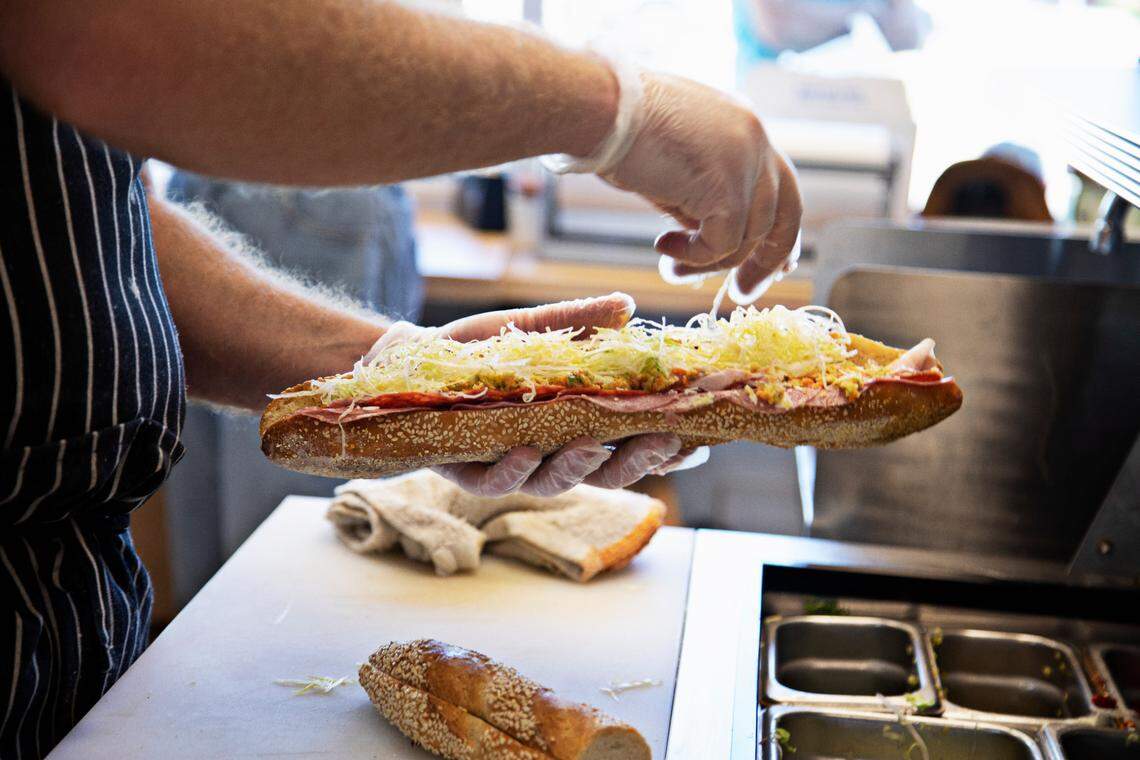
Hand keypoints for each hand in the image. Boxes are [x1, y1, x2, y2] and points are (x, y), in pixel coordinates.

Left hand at [365, 293, 708, 496]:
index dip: (665, 449)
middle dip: (637, 461)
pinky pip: (494, 480)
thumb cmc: (481, 351)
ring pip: (553, 483)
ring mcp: (510, 465)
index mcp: (574, 424)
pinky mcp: (467, 470)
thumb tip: (628, 306)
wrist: (411, 362)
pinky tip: (523, 450)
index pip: (629, 443)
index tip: (700, 442)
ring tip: (593, 446)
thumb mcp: (535, 331)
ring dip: (578, 468)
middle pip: (605, 472)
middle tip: (664, 441)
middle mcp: (549, 451)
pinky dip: (511, 469)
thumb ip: (580, 322)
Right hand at [562, 67, 802, 301]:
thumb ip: (700, 187)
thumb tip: (706, 232)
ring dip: (708, 262)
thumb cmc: (617, 127)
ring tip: (671, 267)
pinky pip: (723, 244)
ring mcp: (746, 161)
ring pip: (750, 236)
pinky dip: (693, 257)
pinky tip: (663, 247)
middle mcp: (754, 138)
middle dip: (767, 260)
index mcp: (743, 125)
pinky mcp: (727, 187)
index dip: (778, 228)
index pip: (780, 183)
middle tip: (741, 292)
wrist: (601, 108)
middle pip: (786, 212)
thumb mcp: (674, 158)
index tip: (774, 264)